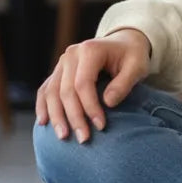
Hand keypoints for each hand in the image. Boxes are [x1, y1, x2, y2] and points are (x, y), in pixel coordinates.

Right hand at [36, 29, 150, 143]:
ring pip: (52, 92)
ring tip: (63, 136)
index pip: (83, 83)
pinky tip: (44, 122)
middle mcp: (72, 55)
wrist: (124, 43)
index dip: (90, 107)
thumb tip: (108, 103)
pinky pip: (45, 90)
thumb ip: (124, 83)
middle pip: (66, 90)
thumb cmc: (133, 56)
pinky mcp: (58, 71)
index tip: (101, 126)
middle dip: (74, 117)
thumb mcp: (137, 66)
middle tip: (83, 138)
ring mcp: (62, 62)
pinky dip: (43, 106)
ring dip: (56, 116)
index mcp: (90, 50)